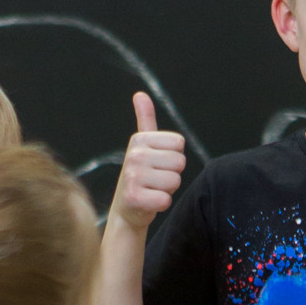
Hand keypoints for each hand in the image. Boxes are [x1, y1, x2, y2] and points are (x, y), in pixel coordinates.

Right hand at [112, 90, 186, 230]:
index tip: (157, 164)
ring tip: (151, 190)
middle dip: (172, 174)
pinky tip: (148, 202)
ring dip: (167, 190)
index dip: (173, 157)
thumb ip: (145, 120)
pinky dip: (161, 204)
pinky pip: (166, 200)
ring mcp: (133, 177)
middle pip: (180, 162)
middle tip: (154, 180)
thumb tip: (140, 94)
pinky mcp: (135, 198)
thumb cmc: (141, 176)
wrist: (126, 210)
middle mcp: (134, 155)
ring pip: (175, 181)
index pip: (179, 144)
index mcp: (139, 140)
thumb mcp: (142, 146)